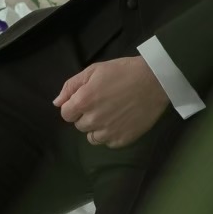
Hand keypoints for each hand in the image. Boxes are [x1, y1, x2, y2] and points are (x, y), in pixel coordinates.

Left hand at [54, 56, 168, 149]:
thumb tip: (57, 103)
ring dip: (98, 128)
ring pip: (93, 138)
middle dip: (87, 116)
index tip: (87, 99)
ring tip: (112, 115)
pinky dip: (112, 134)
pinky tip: (121, 121)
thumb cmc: (123, 71)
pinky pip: (109, 143)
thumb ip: (71, 86)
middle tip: (103, 104)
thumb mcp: (94, 70)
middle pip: (80, 125)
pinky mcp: (122, 140)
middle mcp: (93, 120)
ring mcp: (108, 132)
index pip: (66, 114)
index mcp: (83, 101)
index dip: (74, 106)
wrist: (155, 80)